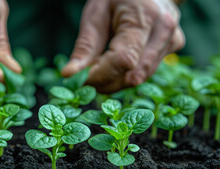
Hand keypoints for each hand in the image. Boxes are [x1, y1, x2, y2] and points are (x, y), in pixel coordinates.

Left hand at [62, 0, 184, 92]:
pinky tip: (114, 61)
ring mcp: (172, 40)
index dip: (100, 76)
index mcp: (144, 17)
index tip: (80, 79)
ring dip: (114, 80)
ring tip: (99, 64)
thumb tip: (69, 75)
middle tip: (86, 76)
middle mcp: (164, 31)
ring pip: (139, 79)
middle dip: (105, 82)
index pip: (124, 61)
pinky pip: (144, 72)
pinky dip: (124, 74)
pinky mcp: (172, 47)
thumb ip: (85, 46)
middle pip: (133, 76)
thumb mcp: (95, 13)